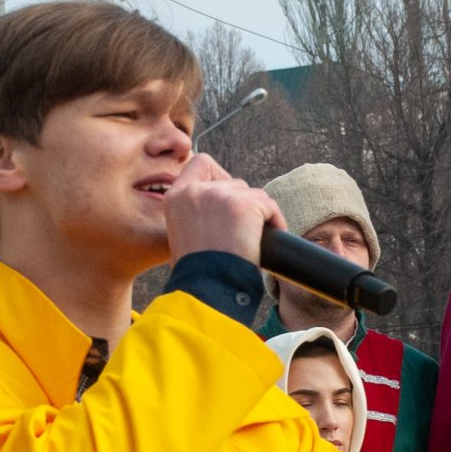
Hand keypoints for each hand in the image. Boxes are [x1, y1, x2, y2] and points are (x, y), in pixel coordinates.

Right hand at [162, 151, 280, 263]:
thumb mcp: (183, 233)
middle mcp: (196, 190)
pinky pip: (269, 206)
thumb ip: (196, 212)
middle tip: (241, 231)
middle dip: (243, 204)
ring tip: (251, 240)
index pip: (201, 163)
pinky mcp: (245, 204)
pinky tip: (265, 240)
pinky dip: (274, 221)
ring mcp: (221, 195)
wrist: (207, 288)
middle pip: (234, 182)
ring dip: (258, 215)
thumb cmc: (198, 271)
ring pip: (254, 195)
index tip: (226, 198)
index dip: (218, 176)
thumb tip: (220, 207)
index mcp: (176, 197)